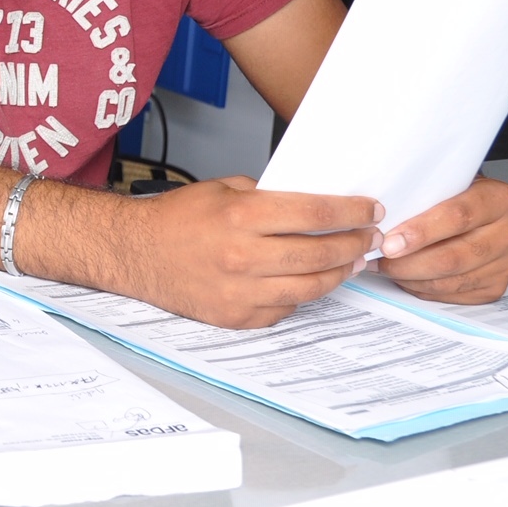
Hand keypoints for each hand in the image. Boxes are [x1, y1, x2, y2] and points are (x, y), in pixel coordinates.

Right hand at [122, 177, 380, 328]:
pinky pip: (286, 307)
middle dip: (354, 243)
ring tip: (351, 260)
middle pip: (321, 254)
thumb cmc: (176, 219)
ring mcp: (241, 292)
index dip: (351, 212)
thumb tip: (314, 204)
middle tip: (370, 236)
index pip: (315, 214)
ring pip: (311, 287)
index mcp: (241, 218)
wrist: (136, 253)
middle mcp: (243, 257)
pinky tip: (312, 279)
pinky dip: (304, 293)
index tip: (371, 209)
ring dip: (339, 272)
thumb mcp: (223, 190)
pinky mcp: (237, 317)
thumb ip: (268, 197)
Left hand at [377, 177, 507, 303]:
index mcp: (499, 198)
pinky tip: (406, 277)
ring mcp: (506, 263)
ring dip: (411, 278)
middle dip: (410, 262)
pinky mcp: (496, 286)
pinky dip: (423, 289)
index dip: (421, 231)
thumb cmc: (454, 195)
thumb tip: (379, 217)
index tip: (391, 241)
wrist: (478, 210)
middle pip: (454, 256)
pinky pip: (454, 294)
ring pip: (451, 280)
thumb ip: (422, 196)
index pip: (458, 216)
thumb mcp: (444, 182)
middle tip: (381, 260)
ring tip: (385, 268)